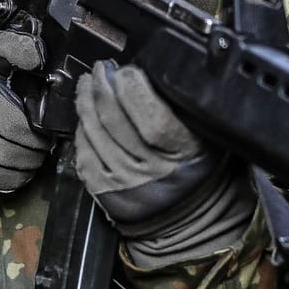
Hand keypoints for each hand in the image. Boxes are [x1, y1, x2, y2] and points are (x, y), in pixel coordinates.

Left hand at [74, 61, 253, 265]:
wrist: (186, 220)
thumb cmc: (196, 168)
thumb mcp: (206, 138)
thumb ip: (183, 108)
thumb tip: (150, 72)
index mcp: (182, 151)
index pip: (150, 114)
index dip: (132, 87)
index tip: (126, 69)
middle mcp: (150, 168)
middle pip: (114, 117)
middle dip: (102, 84)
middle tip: (101, 68)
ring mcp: (123, 180)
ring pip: (93, 130)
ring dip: (86, 100)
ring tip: (88, 84)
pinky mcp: (102, 189)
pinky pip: (83, 150)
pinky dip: (81, 128)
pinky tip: (85, 114)